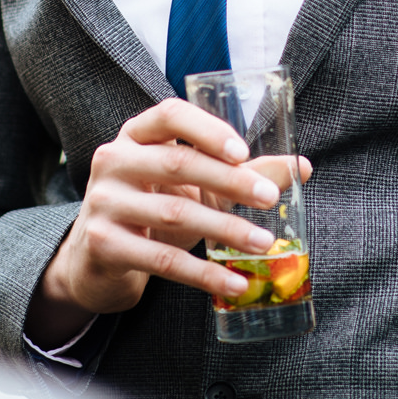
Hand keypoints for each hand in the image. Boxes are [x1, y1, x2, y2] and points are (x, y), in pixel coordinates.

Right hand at [24, 98, 310, 345]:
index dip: (207, 130)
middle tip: (269, 198)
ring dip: (225, 230)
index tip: (243, 152)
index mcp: (135, 135)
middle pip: (176, 164)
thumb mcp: (189, 186)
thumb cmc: (152, 209)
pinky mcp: (104, 245)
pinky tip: (233, 283)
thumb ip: (239, 172)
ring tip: (264, 243)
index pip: (169, 115)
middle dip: (229, 181)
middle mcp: (113, 161)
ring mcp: (104, 203)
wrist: (95, 258)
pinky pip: (163, 261)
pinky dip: (204, 274)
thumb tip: (301, 166)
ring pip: (174, 214)